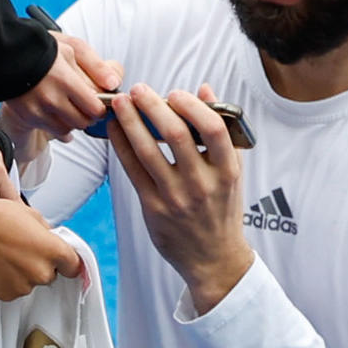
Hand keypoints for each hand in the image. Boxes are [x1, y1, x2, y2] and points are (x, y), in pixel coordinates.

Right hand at [0, 33, 122, 140]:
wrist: (6, 54)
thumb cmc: (43, 48)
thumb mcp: (72, 48)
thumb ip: (96, 66)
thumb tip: (114, 84)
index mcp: (65, 80)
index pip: (95, 108)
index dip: (101, 106)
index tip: (100, 101)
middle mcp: (51, 99)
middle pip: (84, 121)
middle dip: (89, 115)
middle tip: (86, 104)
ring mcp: (38, 110)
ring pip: (69, 129)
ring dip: (74, 121)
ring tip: (70, 105)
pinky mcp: (28, 117)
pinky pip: (54, 130)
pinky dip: (60, 126)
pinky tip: (58, 112)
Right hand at [0, 199, 83, 299]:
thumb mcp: (32, 215)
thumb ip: (48, 234)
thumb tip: (50, 241)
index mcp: (53, 251)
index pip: (75, 266)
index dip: (67, 262)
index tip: (63, 261)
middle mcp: (41, 272)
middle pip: (51, 275)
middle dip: (41, 264)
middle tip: (22, 250)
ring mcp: (23, 286)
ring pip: (31, 282)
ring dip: (24, 273)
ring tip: (6, 255)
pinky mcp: (6, 294)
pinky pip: (14, 289)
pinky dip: (9, 280)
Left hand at [107, 83, 253, 314]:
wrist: (213, 258)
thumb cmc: (222, 209)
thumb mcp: (232, 172)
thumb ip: (221, 131)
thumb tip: (205, 90)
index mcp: (227, 171)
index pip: (213, 130)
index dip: (192, 106)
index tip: (176, 93)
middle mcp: (202, 184)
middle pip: (177, 135)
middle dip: (153, 106)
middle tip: (138, 89)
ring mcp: (176, 198)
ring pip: (148, 151)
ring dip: (130, 122)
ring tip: (119, 103)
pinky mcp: (154, 209)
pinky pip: (133, 171)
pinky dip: (121, 146)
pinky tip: (115, 130)